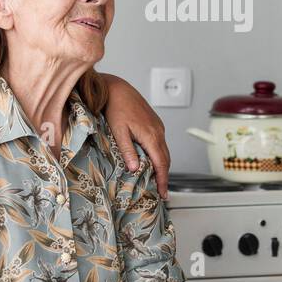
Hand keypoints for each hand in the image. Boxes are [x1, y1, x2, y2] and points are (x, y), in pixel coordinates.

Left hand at [103, 74, 170, 198]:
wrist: (117, 88)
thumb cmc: (115, 107)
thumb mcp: (118, 132)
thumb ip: (128, 151)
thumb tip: (135, 169)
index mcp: (151, 135)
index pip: (161, 163)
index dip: (163, 180)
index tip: (164, 193)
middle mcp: (158, 131)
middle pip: (166, 159)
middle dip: (165, 176)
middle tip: (162, 191)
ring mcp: (158, 126)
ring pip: (164, 151)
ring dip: (162, 165)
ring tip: (157, 179)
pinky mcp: (154, 123)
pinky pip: (160, 143)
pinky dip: (159, 154)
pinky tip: (152, 160)